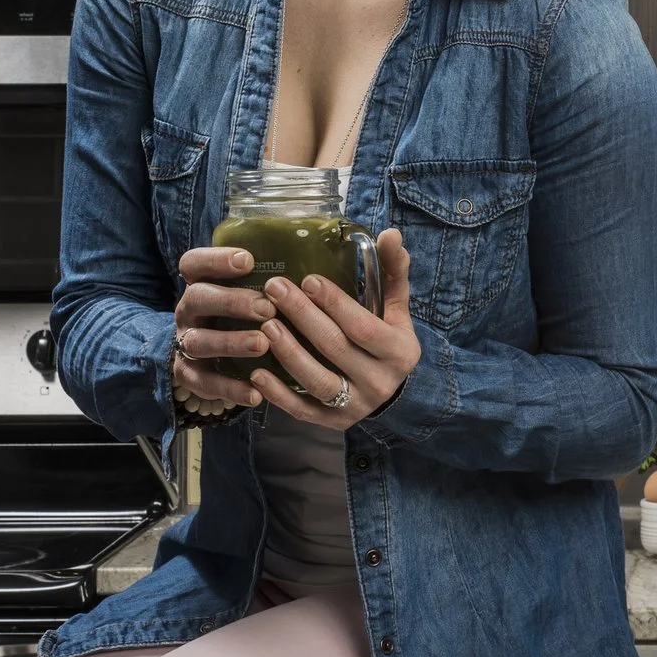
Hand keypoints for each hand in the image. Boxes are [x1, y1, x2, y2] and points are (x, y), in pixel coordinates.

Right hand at [169, 245, 277, 411]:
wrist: (208, 357)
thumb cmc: (243, 316)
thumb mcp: (248, 293)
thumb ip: (268, 282)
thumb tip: (319, 264)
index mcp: (202, 284)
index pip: (194, 263)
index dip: (216, 259)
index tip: (248, 260)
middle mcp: (189, 311)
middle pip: (197, 298)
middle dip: (232, 301)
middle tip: (267, 308)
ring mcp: (186, 343)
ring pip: (199, 341)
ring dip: (231, 342)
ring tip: (262, 344)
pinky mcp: (190, 376)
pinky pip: (205, 383)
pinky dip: (230, 388)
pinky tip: (255, 393)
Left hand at [251, 227, 421, 430]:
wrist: (394, 394)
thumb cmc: (388, 341)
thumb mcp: (396, 309)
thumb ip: (391, 273)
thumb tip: (390, 233)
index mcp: (399, 352)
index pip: (364, 327)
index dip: (336, 304)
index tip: (307, 279)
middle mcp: (380, 382)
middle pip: (336, 348)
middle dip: (302, 316)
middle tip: (274, 288)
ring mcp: (356, 406)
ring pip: (317, 381)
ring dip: (289, 352)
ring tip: (265, 325)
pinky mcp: (333, 423)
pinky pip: (302, 410)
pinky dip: (278, 394)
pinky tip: (256, 373)